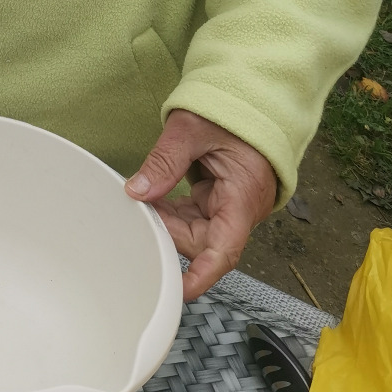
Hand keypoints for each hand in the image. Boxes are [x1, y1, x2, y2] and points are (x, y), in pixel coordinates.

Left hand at [125, 109, 277, 300]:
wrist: (254, 100)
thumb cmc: (232, 110)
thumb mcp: (190, 129)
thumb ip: (165, 162)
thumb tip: (138, 191)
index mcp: (243, 195)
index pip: (224, 249)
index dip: (202, 274)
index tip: (179, 291)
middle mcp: (240, 208)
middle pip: (202, 242)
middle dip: (169, 232)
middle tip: (140, 210)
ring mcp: (229, 205)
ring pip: (194, 231)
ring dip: (168, 221)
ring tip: (145, 200)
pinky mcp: (219, 199)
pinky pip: (193, 217)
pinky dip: (172, 211)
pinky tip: (155, 199)